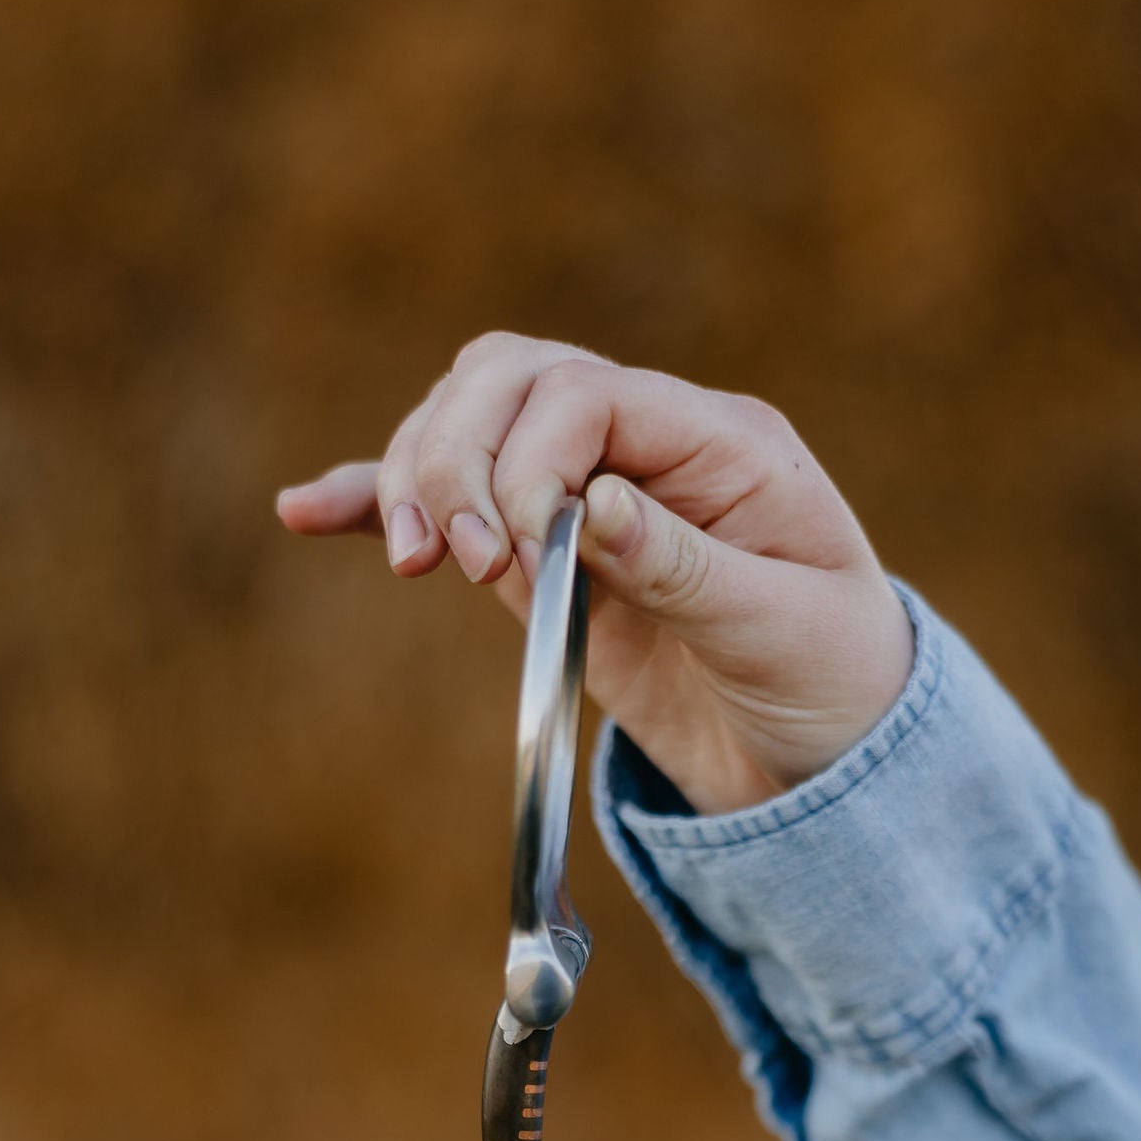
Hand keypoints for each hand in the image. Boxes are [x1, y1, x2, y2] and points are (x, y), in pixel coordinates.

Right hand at [276, 334, 912, 816]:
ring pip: (467, 423)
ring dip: (416, 476)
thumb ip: (686, 564)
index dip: (530, 456)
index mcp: (723, 441)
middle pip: (510, 381)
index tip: (518, 554)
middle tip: (459, 564)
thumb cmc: (832, 684)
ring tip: (417, 564)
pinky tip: (309, 511)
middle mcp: (648, 444)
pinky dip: (381, 501)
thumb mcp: (782, 631)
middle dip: (459, 457)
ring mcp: (589, 490)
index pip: (589, 394)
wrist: (831, 759)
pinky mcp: (545, 554)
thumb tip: (589, 503)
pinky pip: (454, 504)